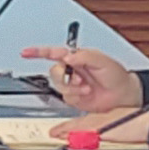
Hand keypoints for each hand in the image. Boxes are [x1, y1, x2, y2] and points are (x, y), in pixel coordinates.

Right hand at [21, 43, 143, 116]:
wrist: (123, 95)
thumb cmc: (116, 75)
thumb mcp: (102, 60)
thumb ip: (84, 56)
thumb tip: (68, 57)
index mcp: (76, 57)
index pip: (53, 52)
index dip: (37, 52)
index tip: (25, 53)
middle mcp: (72, 70)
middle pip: (54, 71)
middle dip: (65, 76)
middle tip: (79, 78)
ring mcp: (72, 84)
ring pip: (59, 85)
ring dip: (73, 87)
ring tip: (87, 87)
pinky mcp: (74, 97)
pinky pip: (66, 97)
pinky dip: (76, 96)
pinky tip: (86, 93)